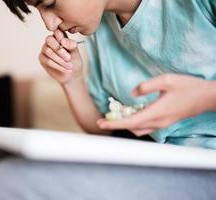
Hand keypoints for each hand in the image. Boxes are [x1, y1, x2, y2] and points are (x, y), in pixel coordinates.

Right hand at [39, 29, 82, 83]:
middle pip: (49, 40)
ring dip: (60, 60)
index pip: (56, 32)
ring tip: (70, 66)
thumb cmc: (74, 61)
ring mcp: (44, 49)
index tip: (65, 44)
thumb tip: (63, 41)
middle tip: (69, 58)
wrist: (72, 74)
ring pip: (48, 52)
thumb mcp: (76, 53)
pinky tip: (67, 70)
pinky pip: (48, 61)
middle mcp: (50, 41)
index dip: (60, 37)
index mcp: (59, 36)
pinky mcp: (42, 59)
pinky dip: (58, 66)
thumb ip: (71, 45)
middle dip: (60, 50)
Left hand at [97, 74, 213, 135]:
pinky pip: (146, 127)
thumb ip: (146, 86)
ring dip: (126, 124)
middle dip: (116, 124)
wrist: (207, 97)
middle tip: (103, 119)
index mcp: (157, 112)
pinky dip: (135, 123)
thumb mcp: (166, 80)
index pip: (130, 122)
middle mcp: (158, 122)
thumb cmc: (188, 87)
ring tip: (116, 116)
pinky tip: (132, 113)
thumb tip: (132, 93)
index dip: (114, 123)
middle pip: (132, 128)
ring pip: (139, 129)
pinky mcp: (166, 122)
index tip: (101, 123)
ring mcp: (163, 124)